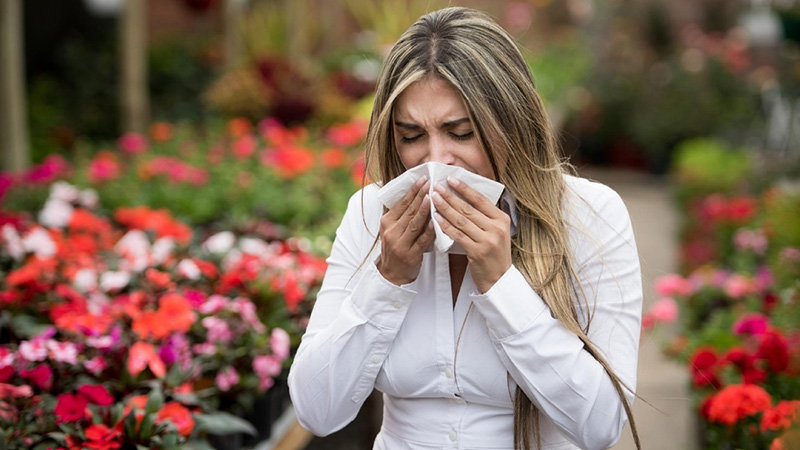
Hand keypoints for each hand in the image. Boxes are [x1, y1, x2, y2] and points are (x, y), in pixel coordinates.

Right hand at [377, 177, 435, 285]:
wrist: (392, 274)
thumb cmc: (396, 248)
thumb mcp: (393, 229)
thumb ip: (402, 214)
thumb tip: (417, 194)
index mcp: (386, 222)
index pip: (402, 203)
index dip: (412, 191)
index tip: (423, 179)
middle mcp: (391, 232)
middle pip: (409, 211)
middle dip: (420, 195)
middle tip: (431, 182)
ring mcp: (400, 244)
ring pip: (414, 223)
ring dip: (424, 209)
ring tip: (433, 197)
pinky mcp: (410, 255)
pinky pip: (421, 240)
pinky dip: (429, 230)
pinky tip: (436, 221)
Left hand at [432, 177, 511, 292]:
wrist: (499, 279)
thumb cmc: (494, 254)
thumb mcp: (496, 232)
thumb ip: (485, 216)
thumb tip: (466, 196)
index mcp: (502, 219)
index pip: (481, 199)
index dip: (465, 189)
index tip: (451, 179)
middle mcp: (497, 228)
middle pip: (469, 208)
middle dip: (451, 196)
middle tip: (437, 186)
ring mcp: (488, 240)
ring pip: (462, 220)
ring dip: (445, 208)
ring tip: (434, 199)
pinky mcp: (478, 252)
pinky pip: (458, 235)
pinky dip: (446, 226)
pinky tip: (436, 218)